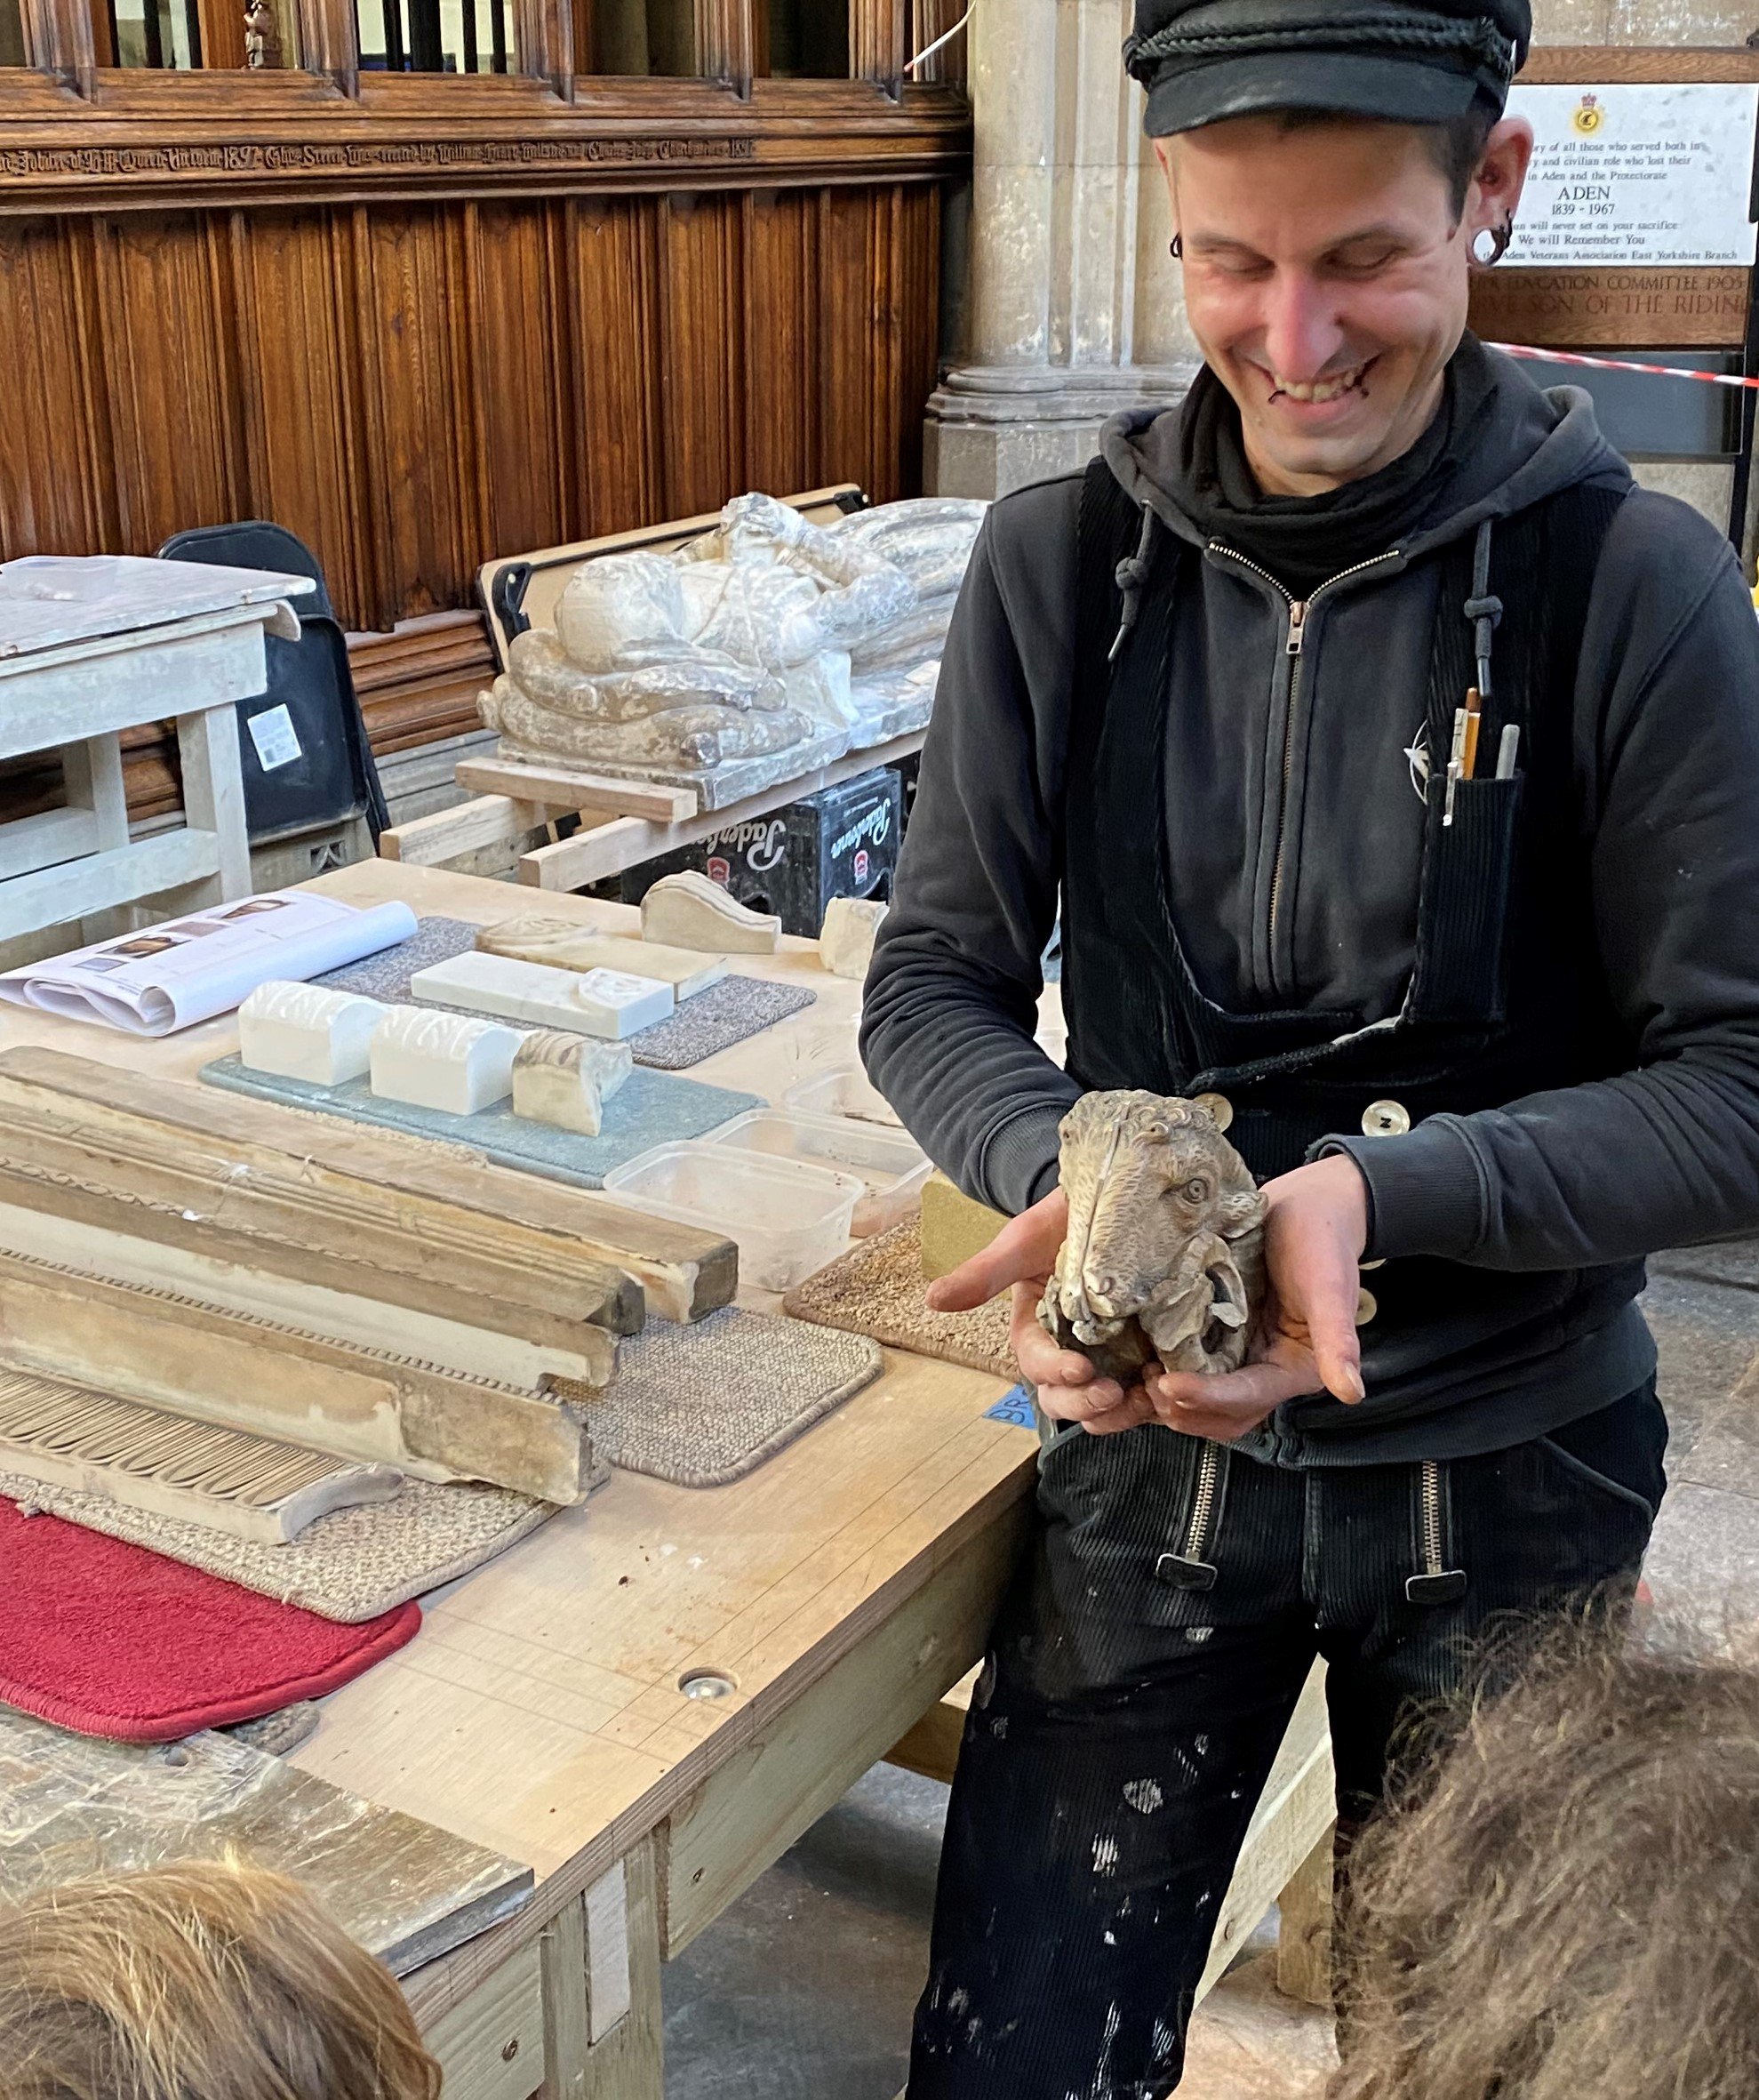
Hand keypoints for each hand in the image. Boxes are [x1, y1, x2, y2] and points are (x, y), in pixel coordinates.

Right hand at [926, 1188, 1156, 1435]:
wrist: (1118, 1193)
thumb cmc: (1064, 1216)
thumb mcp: (1024, 1240)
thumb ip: (984, 1273)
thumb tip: (932, 1301)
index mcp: (1038, 1330)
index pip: (1037, 1364)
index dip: (1055, 1372)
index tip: (1080, 1367)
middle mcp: (1072, 1349)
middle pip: (1066, 1398)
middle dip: (1085, 1403)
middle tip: (1115, 1394)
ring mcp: (1113, 1355)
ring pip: (1106, 1405)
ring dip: (1123, 1412)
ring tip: (1150, 1396)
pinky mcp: (1151, 1352)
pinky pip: (1149, 1390)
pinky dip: (1158, 1397)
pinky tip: (1175, 1383)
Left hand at [1147, 1153, 1369, 1442]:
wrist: (1307, 1205)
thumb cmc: (1323, 1240)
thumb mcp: (1331, 1285)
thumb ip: (1339, 1339)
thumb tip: (1351, 1391)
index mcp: (1294, 1369)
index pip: (1249, 1397)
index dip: (1209, 1397)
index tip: (1171, 1385)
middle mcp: (1263, 1371)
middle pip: (1221, 1414)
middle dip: (1183, 1409)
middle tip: (1146, 1387)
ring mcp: (1235, 1356)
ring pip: (1198, 1401)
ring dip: (1167, 1400)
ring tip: (1136, 1379)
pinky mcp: (1212, 1338)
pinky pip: (1185, 1367)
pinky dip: (1160, 1373)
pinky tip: (1134, 1359)